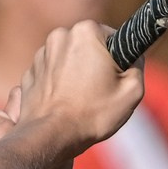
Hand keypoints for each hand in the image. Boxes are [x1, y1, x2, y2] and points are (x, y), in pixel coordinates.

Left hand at [14, 22, 143, 151]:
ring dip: (76, 75)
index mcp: (87, 31)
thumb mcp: (132, 90)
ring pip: (69, 60)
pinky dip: (59, 86)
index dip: (118, 60)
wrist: (51, 136)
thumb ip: (138, 64)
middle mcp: (60, 35)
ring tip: (80, 101)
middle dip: (95, 65)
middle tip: (100, 92)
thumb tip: (133, 58)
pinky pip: (52, 74)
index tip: (115, 79)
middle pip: (88, 47)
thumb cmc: (93, 113)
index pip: (113, 37)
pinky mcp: (29, 72)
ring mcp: (41, 54)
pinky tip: (65, 104)